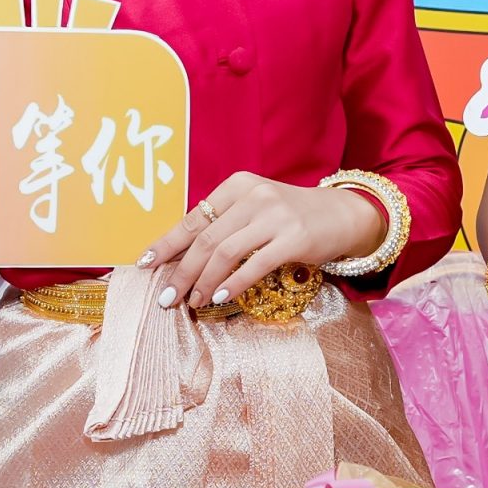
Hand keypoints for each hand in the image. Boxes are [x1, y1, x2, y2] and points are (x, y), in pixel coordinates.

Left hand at [139, 172, 382, 310]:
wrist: (342, 213)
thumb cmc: (290, 216)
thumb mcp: (255, 209)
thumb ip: (224, 225)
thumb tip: (180, 258)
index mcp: (238, 185)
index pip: (193, 218)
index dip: (167, 243)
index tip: (145, 264)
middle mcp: (254, 195)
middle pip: (206, 239)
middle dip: (182, 271)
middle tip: (167, 297)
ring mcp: (275, 215)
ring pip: (225, 252)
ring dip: (203, 281)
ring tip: (193, 302)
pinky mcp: (294, 237)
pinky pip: (255, 264)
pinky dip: (233, 283)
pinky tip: (219, 298)